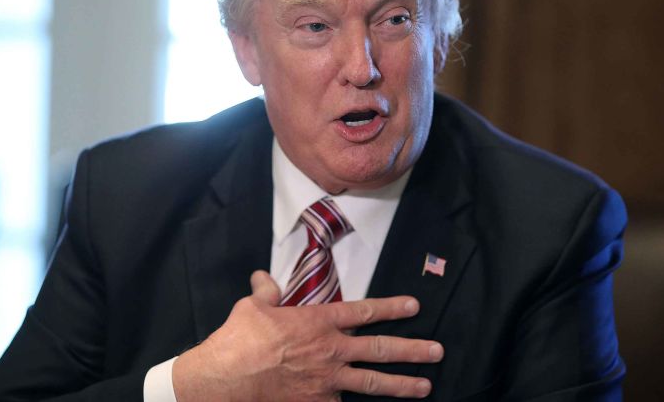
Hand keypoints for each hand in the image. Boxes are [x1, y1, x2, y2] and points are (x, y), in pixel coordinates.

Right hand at [173, 270, 442, 400]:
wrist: (226, 380)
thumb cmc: (239, 340)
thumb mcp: (253, 307)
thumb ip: (267, 292)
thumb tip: (264, 277)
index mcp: (318, 322)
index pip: (363, 311)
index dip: (390, 308)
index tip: (414, 307)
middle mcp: (330, 351)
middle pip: (380, 349)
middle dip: (413, 350)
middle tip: (437, 351)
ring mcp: (327, 381)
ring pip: (373, 383)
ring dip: (402, 385)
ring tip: (425, 386)